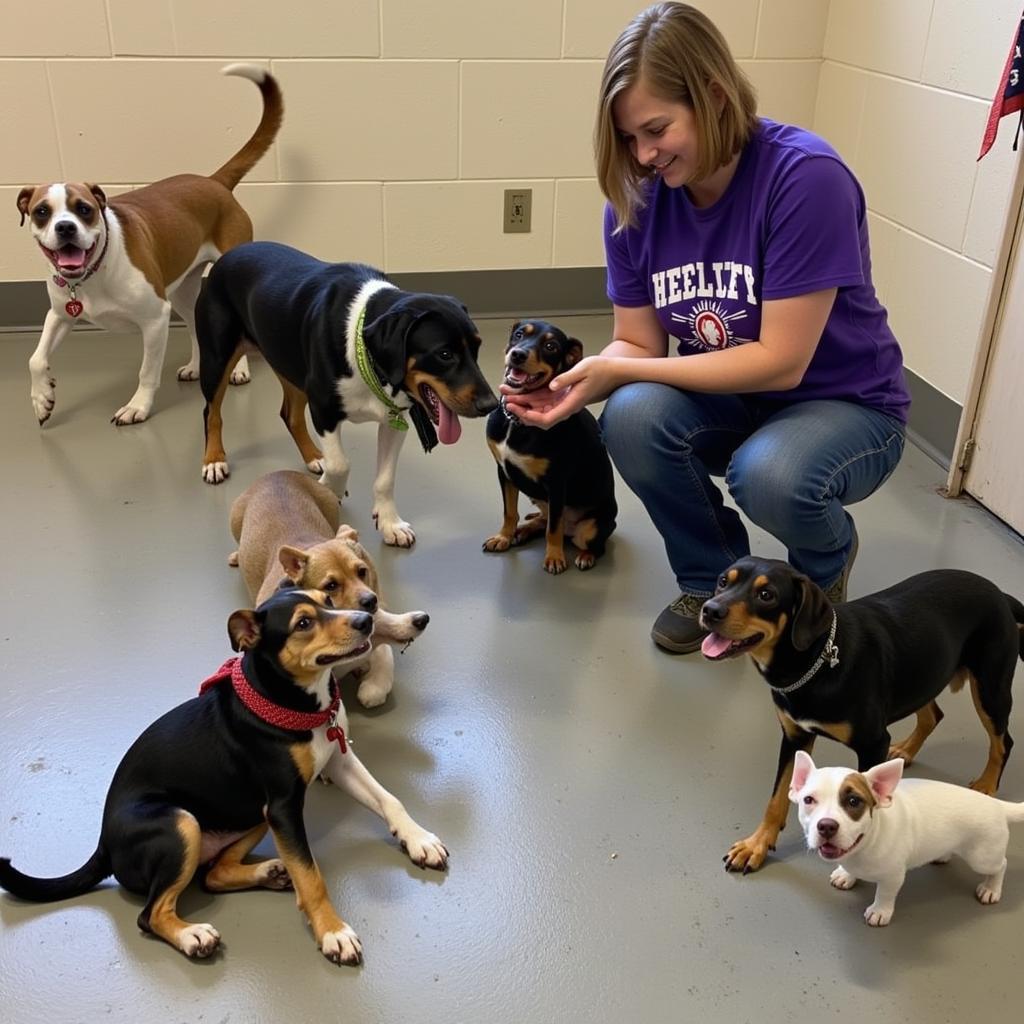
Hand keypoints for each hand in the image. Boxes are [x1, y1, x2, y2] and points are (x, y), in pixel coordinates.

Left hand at [500, 356, 616, 427]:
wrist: (613, 373)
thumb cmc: (601, 370)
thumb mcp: (583, 369)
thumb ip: (566, 378)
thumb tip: (552, 386)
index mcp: (570, 404)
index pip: (545, 419)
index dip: (528, 416)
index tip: (515, 407)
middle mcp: (565, 407)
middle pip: (538, 417)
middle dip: (521, 410)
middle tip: (506, 399)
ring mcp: (564, 403)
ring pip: (539, 409)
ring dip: (523, 403)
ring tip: (508, 393)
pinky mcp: (563, 396)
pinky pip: (544, 401)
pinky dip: (531, 397)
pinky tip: (521, 391)